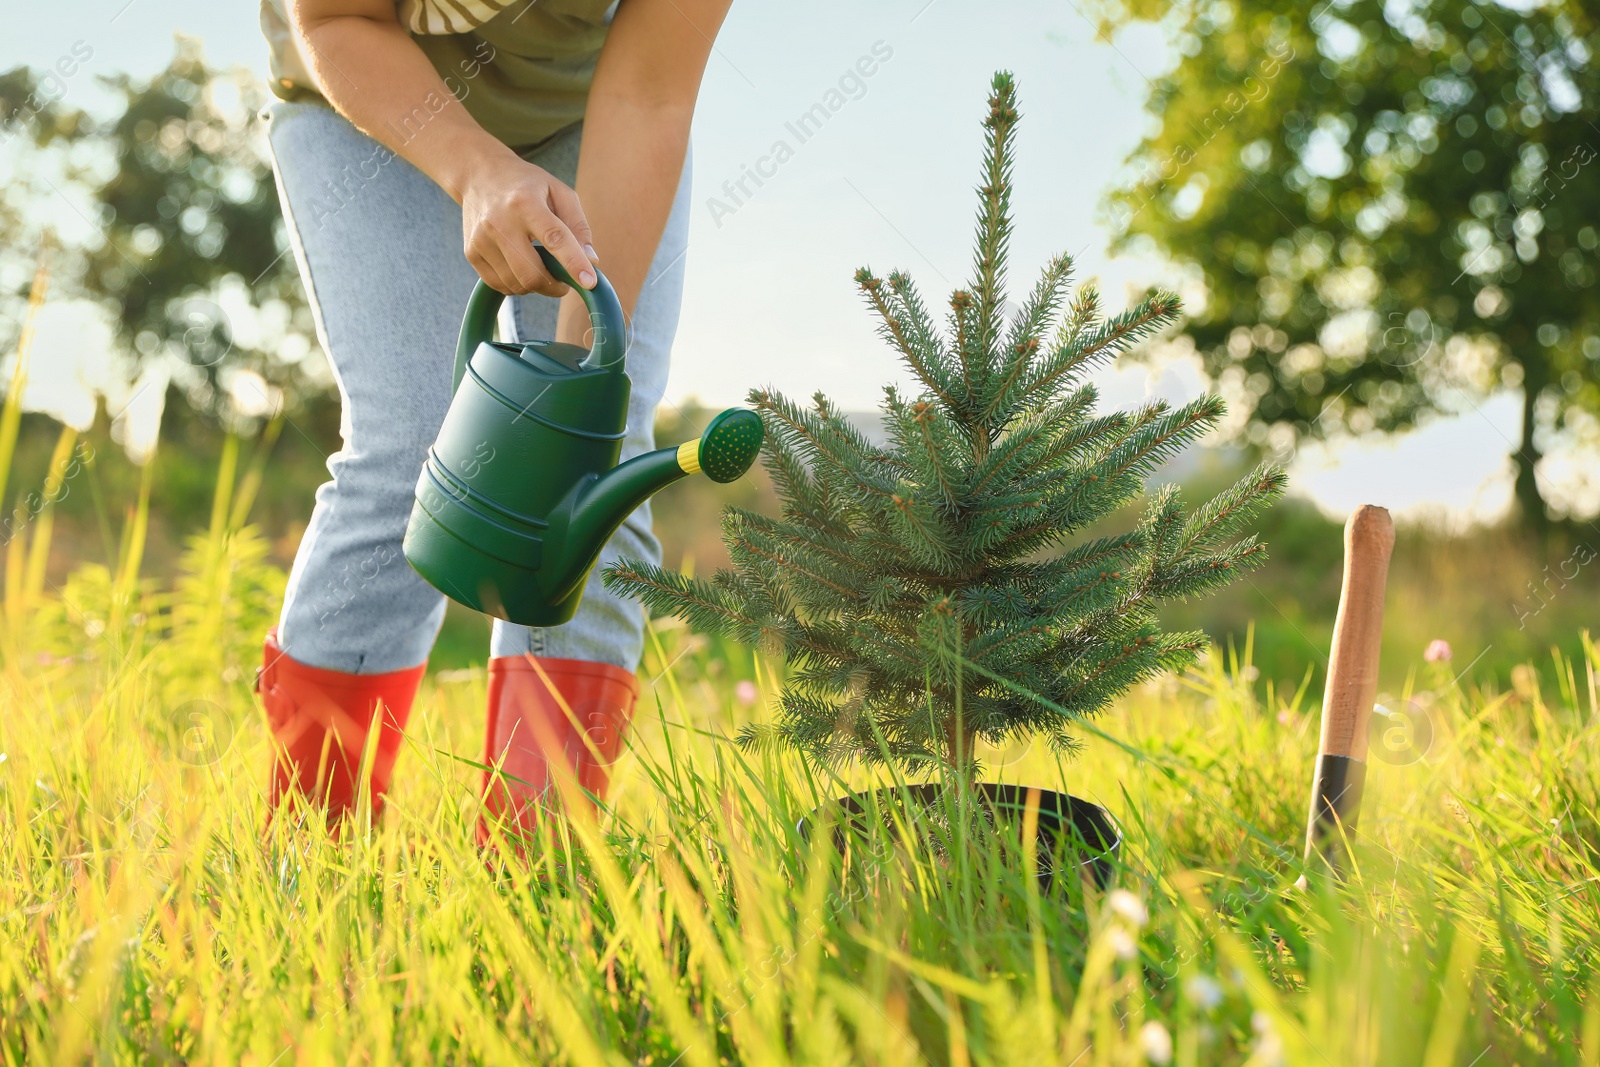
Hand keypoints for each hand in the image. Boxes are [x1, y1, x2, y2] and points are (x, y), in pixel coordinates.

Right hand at [459, 152, 598, 296]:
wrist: (478, 175)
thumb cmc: (526, 185)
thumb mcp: (558, 191)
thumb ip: (578, 225)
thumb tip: (591, 260)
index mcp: (526, 202)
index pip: (553, 238)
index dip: (573, 263)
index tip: (589, 282)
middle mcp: (500, 222)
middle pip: (531, 273)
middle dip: (554, 286)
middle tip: (565, 281)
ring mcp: (481, 239)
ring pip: (517, 284)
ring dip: (536, 285)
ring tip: (540, 265)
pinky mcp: (471, 252)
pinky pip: (500, 285)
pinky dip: (517, 285)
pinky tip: (521, 266)